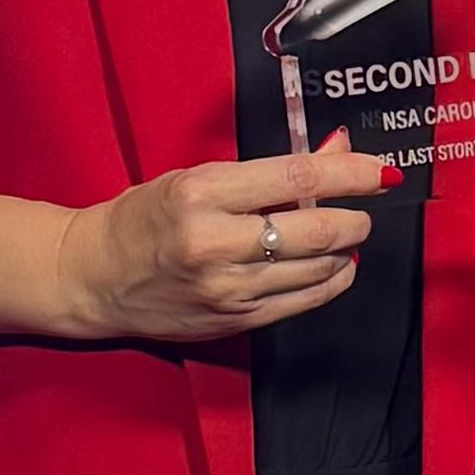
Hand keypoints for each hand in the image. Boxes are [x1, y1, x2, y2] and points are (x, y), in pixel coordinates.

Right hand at [49, 144, 393, 343]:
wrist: (95, 276)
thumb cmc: (144, 219)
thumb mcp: (195, 179)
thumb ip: (263, 174)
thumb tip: (333, 154)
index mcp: (201, 195)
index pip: (295, 178)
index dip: (348, 173)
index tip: (379, 170)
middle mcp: (215, 244)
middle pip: (317, 230)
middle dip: (354, 217)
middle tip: (363, 207)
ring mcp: (228, 288)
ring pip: (318, 268)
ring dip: (345, 249)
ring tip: (342, 234)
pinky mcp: (236, 320)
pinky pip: (305, 300)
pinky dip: (331, 280)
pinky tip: (333, 265)